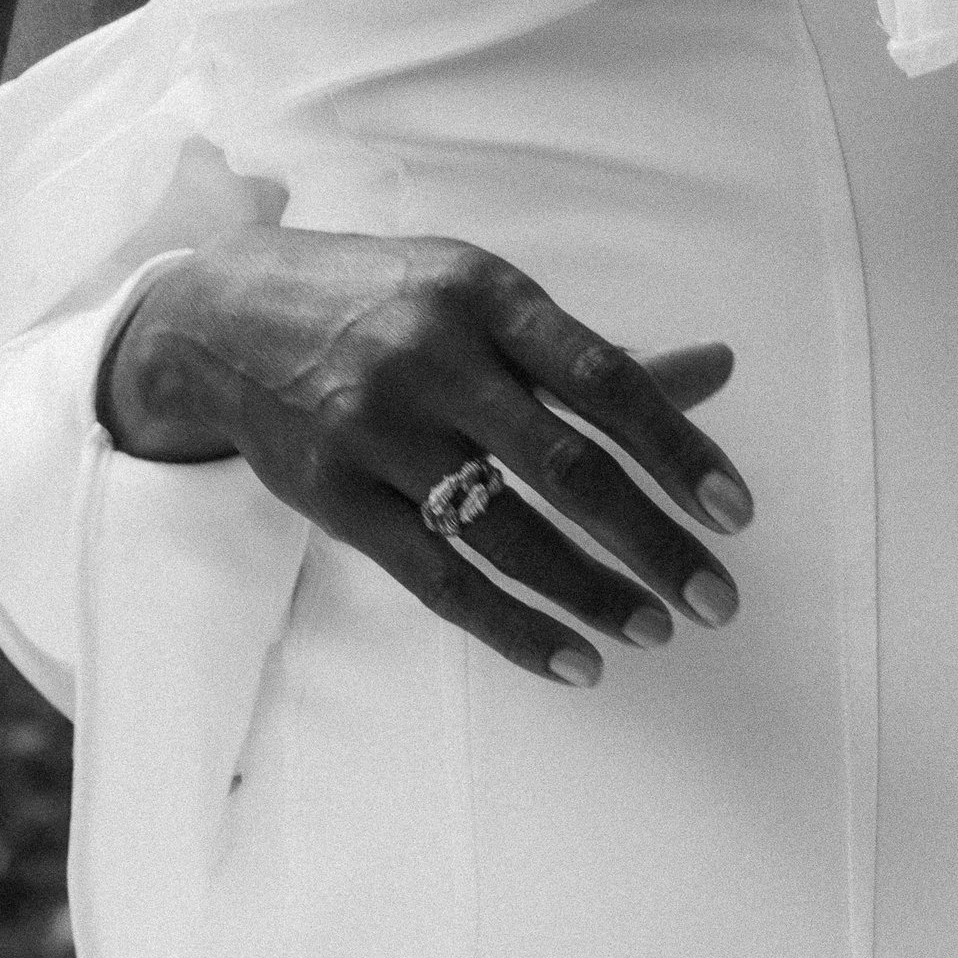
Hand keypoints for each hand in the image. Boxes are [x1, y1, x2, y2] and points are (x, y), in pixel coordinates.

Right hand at [102, 228, 750, 684]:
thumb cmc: (386, 306)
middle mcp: (431, 357)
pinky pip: (439, 579)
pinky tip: (574, 662)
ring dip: (591, 592)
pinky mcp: (333, 496)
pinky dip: (513, 628)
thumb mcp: (484, 300)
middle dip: (652, 542)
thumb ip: (592, 354)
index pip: (604, 378)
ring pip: (505, 532)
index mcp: (485, 296)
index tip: (735, 514)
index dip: (678, 449)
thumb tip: (722, 370)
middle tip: (718, 600)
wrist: (222, 319)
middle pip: (564, 466)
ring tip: (655, 630)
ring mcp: (376, 429)